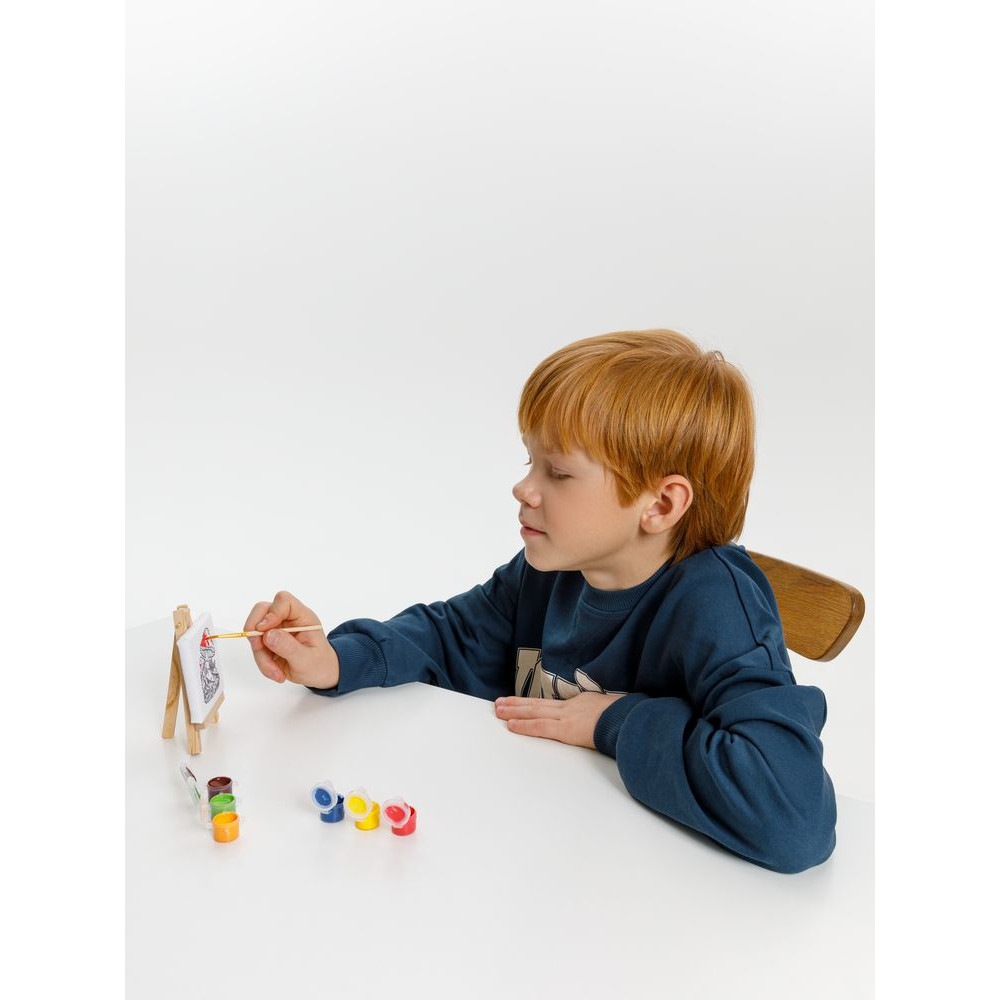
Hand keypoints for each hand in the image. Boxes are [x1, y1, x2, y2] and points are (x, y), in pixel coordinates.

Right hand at [243, 591, 339, 688]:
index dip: (272, 613)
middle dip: (255, 632)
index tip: (264, 630)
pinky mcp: (268, 641)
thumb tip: (267, 634)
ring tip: (276, 673)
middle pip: (262, 610)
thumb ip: (288, 647)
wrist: (320, 674)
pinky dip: (262, 662)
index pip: (284, 601)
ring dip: (261, 655)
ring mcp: (276, 629)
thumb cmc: (319, 663)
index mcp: (303, 617)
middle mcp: (288, 619)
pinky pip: (256, 647)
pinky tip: (276, 672)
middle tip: (258, 648)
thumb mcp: (307, 659)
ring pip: (255, 633)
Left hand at [494, 692, 625, 748]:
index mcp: (582, 703)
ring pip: (534, 712)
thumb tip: (608, 723)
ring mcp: (568, 717)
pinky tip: (510, 725)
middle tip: (498, 702)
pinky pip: (540, 727)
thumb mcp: (615, 713)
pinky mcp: (566, 730)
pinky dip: (524, 725)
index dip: (535, 704)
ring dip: (514, 711)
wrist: (633, 720)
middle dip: (517, 704)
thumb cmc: (629, 719)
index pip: (552, 704)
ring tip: (497, 710)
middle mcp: (571, 707)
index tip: (522, 703)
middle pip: (538, 704)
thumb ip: (605, 717)